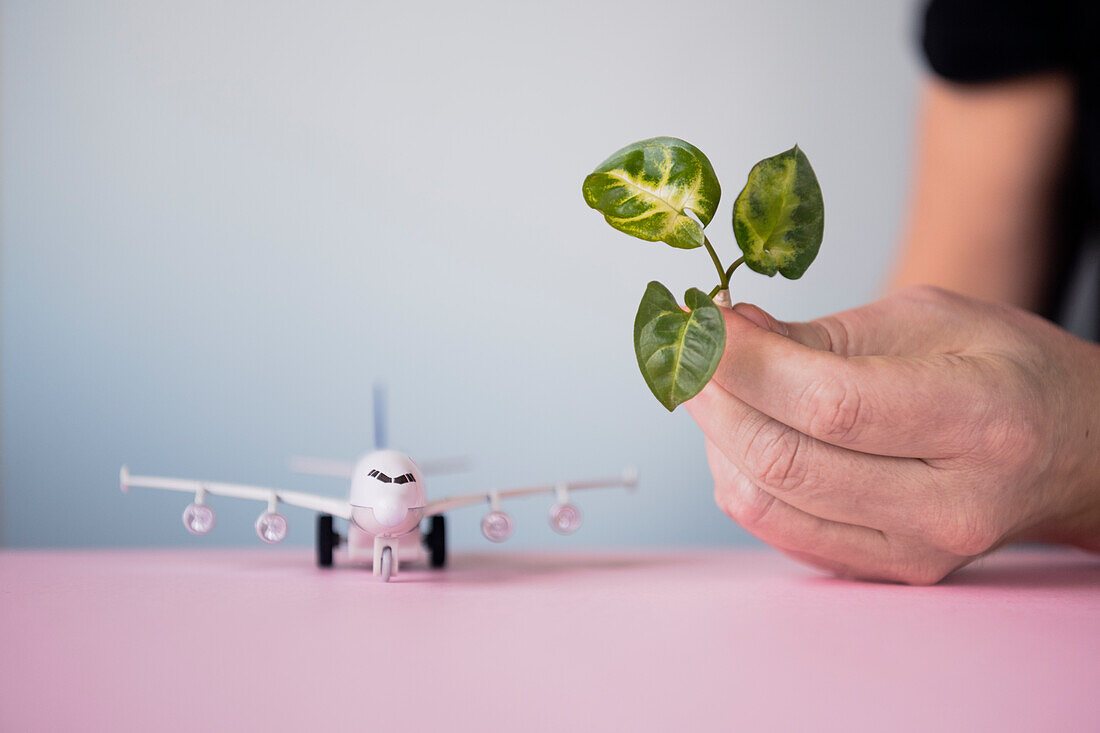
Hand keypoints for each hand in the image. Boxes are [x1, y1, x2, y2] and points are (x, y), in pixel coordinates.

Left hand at [687, 285, 1099, 583]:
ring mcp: (916, 552)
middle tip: (690, 350)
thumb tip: (727, 329)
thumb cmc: (1006, 373)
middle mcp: (950, 504)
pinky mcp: (884, 571)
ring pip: (766, 504)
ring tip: (717, 386)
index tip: (700, 324)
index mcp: (979, 420)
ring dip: (717, 437)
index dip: (745, 363)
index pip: (830, 404)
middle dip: (714, 397)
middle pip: (786, 461)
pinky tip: (744, 429)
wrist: (1071, 453)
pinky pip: (777, 530)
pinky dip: (740, 475)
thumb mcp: (931, 319)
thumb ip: (824, 332)